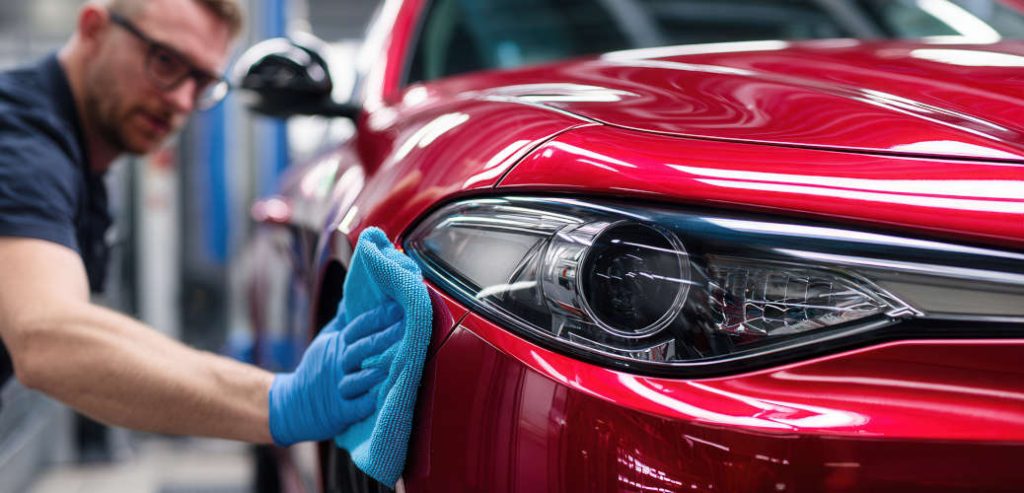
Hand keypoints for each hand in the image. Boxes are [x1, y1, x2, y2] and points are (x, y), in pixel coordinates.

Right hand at [267, 301, 403, 445]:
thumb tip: (352, 297)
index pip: (358, 327)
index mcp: (337, 345)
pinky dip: (369, 402)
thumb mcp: (324, 341)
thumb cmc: (315, 369)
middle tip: (408, 326)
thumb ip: (342, 321)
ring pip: (359, 378)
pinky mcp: (340, 412)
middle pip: (362, 348)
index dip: (378, 316)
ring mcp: (338, 389)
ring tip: (398, 360)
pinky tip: (384, 395)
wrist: (291, 404)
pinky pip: (356, 407)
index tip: (399, 306)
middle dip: (385, 337)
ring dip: (378, 370)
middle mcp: (338, 365)